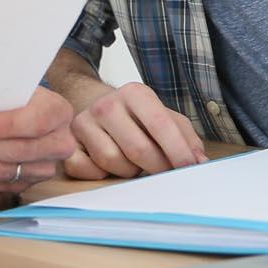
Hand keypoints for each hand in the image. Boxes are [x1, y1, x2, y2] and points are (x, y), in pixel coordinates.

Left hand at [0, 86, 76, 194]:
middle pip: (15, 151)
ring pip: (2, 171)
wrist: (23, 110)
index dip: (6, 126)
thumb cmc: (15, 95)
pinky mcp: (24, 183)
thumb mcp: (12, 84)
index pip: (36, 122)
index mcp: (57, 112)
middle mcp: (57, 144)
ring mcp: (42, 168)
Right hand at [63, 81, 205, 179]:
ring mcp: (83, 122)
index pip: (159, 123)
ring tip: (131, 161)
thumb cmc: (135, 117)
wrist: (93, 103)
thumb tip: (198, 160)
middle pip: (137, 149)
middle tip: (164, 172)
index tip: (189, 167)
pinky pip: (86, 169)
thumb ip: (185, 136)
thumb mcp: (165, 117)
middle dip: (156, 167)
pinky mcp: (68, 140)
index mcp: (134, 93)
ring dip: (128, 170)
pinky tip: (106, 164)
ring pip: (112, 162)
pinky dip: (100, 174)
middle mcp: (106, 104)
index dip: (177, 150)